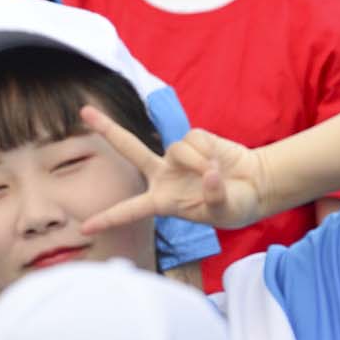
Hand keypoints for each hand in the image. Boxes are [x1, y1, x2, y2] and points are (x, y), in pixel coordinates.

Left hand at [76, 106, 271, 235]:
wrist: (256, 185)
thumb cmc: (236, 205)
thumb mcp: (226, 212)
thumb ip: (215, 198)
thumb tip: (209, 174)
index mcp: (162, 201)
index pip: (130, 211)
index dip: (108, 219)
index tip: (84, 229)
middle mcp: (163, 175)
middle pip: (129, 147)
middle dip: (107, 128)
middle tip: (84, 111)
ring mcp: (176, 156)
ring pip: (175, 148)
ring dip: (198, 161)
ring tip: (216, 174)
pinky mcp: (194, 139)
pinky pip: (194, 139)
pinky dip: (208, 152)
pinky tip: (218, 160)